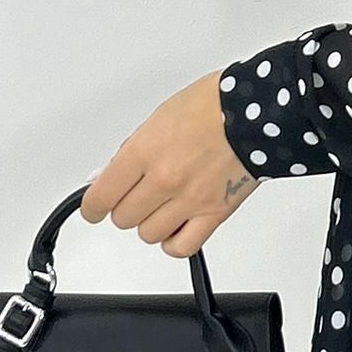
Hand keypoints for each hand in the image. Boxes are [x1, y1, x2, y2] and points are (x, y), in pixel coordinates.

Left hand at [79, 68, 259, 258]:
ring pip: (148, 234)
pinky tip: (177, 226)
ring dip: (150, 222)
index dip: (93, 207)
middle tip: (137, 195)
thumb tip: (109, 174)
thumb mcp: (160, 117)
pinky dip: (174, 241)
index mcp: (145, 151)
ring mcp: (189, 200)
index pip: (101, 196)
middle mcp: (164, 179)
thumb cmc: (215, 104)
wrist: (258, 111)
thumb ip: (132, 151)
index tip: (94, 208)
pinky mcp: (214, 213)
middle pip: (123, 218)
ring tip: (162, 206)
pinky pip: (181, 247)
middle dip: (126, 207)